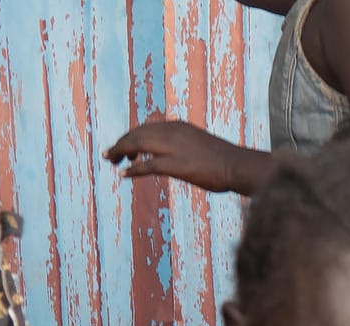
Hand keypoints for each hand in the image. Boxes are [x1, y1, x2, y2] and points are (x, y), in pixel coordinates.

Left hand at [105, 121, 261, 194]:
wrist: (239, 166)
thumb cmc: (225, 160)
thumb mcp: (200, 145)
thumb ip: (183, 145)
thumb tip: (173, 155)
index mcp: (178, 126)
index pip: (146, 128)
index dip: (131, 137)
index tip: (124, 148)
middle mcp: (173, 132)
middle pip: (136, 134)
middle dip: (121, 143)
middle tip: (110, 155)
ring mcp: (174, 147)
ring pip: (137, 144)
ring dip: (121, 152)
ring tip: (112, 161)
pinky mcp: (176, 164)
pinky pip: (147, 166)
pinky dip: (134, 169)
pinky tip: (125, 174)